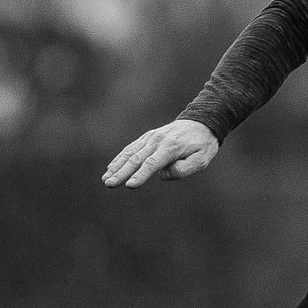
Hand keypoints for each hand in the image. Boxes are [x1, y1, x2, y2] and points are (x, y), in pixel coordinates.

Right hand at [101, 120, 219, 187]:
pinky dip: (119, 158)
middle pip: (136, 159)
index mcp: (171, 147)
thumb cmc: (202, 145)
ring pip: (130, 153)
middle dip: (121, 173)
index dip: (140, 175)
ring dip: (116, 166)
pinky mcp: (147, 138)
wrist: (201, 123)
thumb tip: (163, 174)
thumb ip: (185, 168)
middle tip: (109, 184)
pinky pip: (131, 148)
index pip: (152, 163)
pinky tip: (110, 168)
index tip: (129, 185)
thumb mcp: (202, 159)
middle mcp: (157, 141)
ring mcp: (150, 138)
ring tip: (105, 179)